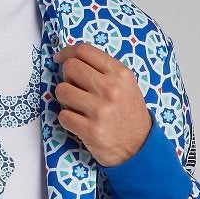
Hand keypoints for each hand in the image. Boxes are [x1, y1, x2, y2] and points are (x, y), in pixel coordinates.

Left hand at [53, 40, 153, 167]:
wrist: (139, 147)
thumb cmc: (129, 114)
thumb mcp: (126, 85)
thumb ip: (104, 70)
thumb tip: (73, 60)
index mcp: (120, 73)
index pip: (84, 51)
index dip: (66, 52)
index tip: (60, 59)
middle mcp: (110, 89)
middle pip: (70, 68)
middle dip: (66, 77)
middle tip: (72, 87)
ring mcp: (100, 110)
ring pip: (62, 91)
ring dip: (64, 99)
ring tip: (76, 106)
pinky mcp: (90, 130)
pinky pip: (63, 115)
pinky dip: (67, 119)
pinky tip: (78, 122)